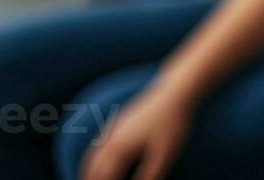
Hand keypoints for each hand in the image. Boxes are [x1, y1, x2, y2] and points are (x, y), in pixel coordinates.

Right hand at [80, 81, 194, 179]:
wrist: (175, 91)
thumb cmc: (172, 123)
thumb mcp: (165, 154)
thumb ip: (150, 174)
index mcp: (120, 149)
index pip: (103, 177)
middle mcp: (112, 139)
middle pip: (92, 167)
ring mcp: (114, 128)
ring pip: (92, 155)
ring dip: (88, 171)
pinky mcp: (120, 122)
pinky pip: (98, 145)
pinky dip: (93, 158)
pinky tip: (100, 161)